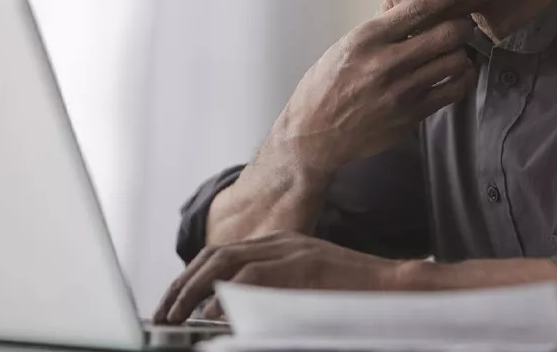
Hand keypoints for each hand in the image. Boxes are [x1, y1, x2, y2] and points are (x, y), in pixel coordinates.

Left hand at [153, 232, 402, 323]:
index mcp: (277, 244)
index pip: (220, 255)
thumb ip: (270, 291)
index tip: (172, 301)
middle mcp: (278, 242)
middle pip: (214, 255)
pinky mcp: (301, 265)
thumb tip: (229, 311)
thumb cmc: (353, 294)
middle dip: (183, 284)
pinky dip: (226, 294)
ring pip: (225, 261)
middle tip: (163, 312)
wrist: (393, 286)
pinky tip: (210, 313)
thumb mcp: (303, 288)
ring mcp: (290, 250)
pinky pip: (253, 276)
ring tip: (175, 314)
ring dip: (194, 289)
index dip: (191, 278)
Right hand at [263, 0, 481, 180]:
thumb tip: (403, 2)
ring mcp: (402, 90)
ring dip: (462, 51)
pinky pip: (453, 90)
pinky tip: (458, 73)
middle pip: (446, 33)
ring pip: (455, 61)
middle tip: (463, 23)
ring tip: (456, 50)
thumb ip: (379, 25)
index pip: (418, 8)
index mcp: (368, 38)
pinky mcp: (412, 115)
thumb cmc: (326, 85)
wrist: (315, 133)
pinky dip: (463, 77)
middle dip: (462, 24)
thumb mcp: (345, 46)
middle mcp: (387, 62)